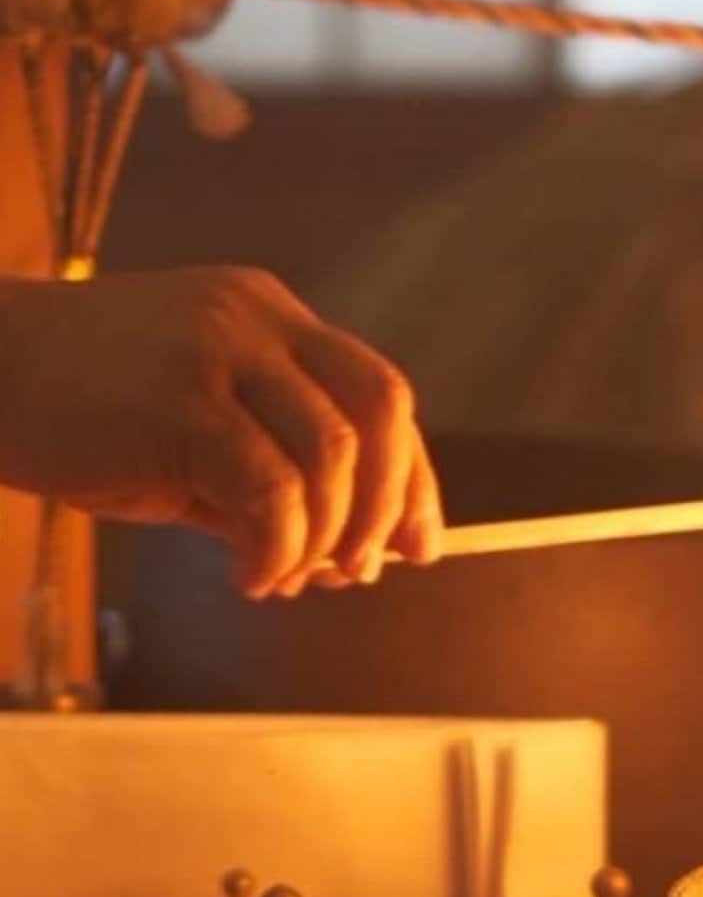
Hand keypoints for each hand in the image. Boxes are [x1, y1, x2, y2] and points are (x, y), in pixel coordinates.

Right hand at [0, 265, 443, 596]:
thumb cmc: (86, 413)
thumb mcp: (199, 439)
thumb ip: (275, 482)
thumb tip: (348, 561)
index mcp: (274, 318)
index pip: (381, 393)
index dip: (414, 477)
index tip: (421, 543)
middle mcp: (258, 319)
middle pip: (382, 410)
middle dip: (389, 503)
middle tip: (361, 570)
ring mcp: (219, 349)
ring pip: (332, 454)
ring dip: (326, 536)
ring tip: (287, 578)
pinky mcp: (179, 399)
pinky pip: (269, 489)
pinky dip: (276, 549)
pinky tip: (248, 576)